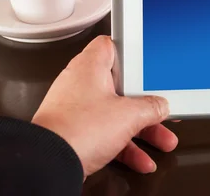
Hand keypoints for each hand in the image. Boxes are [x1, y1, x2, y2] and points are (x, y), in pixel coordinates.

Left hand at [32, 36, 177, 177]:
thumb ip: (150, 107)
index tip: (148, 63)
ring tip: (161, 140)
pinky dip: (124, 145)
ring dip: (140, 128)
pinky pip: (105, 133)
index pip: (112, 45)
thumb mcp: (129, 115)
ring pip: (115, 113)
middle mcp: (80, 83)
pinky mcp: (73, 132)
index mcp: (90, 66)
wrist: (48, 164)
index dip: (132, 52)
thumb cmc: (77, 130)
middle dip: (145, 102)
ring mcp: (75, 109)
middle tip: (160, 108)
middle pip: (121, 86)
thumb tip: (160, 106)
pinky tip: (140, 159)